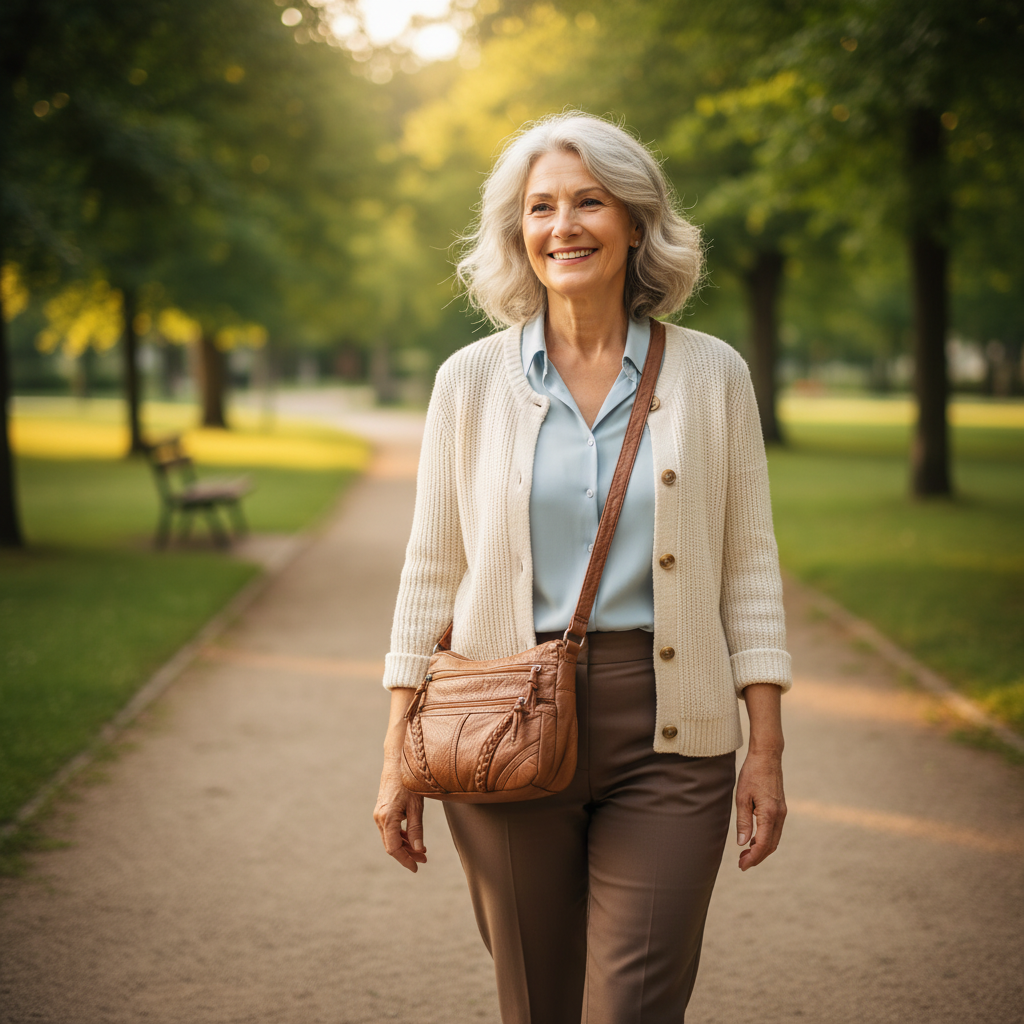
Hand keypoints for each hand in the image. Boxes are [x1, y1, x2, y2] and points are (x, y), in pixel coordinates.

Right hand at [374, 763, 427, 871]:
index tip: (416, 867)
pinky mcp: (383, 811)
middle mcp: (380, 818)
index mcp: (387, 818)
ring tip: (422, 851)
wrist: (397, 763)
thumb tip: (419, 849)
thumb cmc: (409, 782)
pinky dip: (402, 836)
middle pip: (392, 845)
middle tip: (425, 859)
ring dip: (406, 845)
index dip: (405, 860)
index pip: (394, 848)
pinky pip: (391, 829)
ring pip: (391, 838)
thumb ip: (417, 829)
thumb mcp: (416, 806)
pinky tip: (414, 838)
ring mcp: (379, 815)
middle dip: (408, 854)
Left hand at [735, 749, 785, 870]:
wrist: (767, 757)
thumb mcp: (742, 797)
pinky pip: (775, 830)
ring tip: (745, 854)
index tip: (742, 866)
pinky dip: (766, 839)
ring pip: (774, 839)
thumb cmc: (752, 774)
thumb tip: (742, 843)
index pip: (763, 844)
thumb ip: (744, 822)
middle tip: (741, 864)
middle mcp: (780, 816)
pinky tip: (754, 839)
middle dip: (757, 857)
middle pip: (771, 846)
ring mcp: (782, 812)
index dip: (753, 858)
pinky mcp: (781, 808)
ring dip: (762, 849)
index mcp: (770, 814)